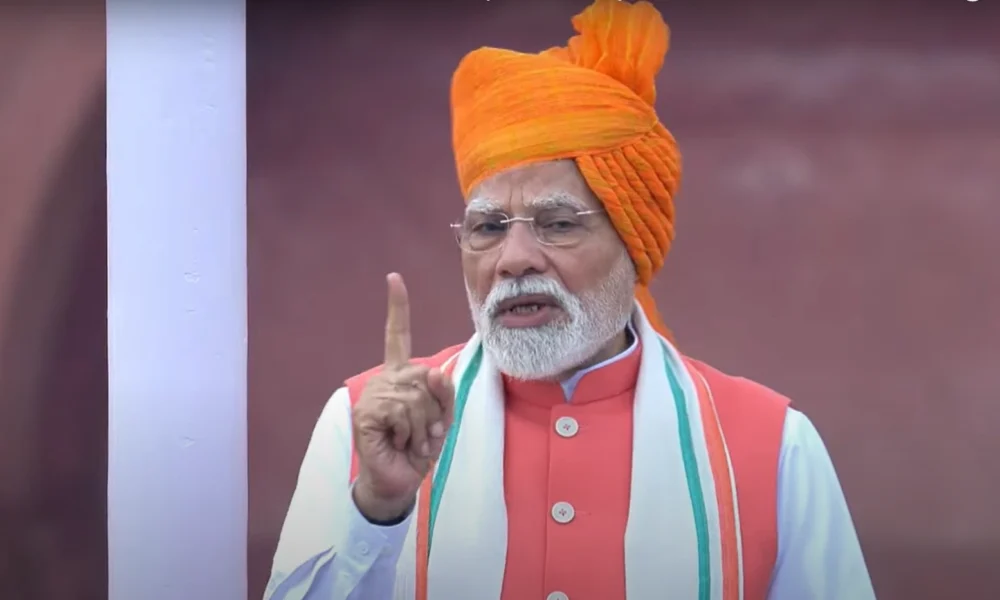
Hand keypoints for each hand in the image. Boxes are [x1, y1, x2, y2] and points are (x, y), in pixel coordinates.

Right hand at [351, 273, 455, 522]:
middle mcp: (385, 379)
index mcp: (401, 375)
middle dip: (435, 409)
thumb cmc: (420, 448)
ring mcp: (373, 395)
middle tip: (424, 432)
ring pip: (415, 397)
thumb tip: (433, 371)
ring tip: (412, 440)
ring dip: (423, 426)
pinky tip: (399, 442)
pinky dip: (410, 432)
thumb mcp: (442, 418)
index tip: (393, 278)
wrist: (400, 480)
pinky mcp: (366, 413)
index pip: (398, 336)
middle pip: (424, 376)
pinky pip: (402, 411)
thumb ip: (444, 393)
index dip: (397, 307)